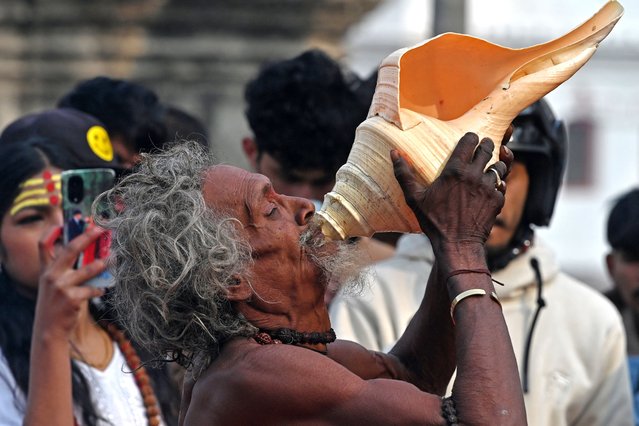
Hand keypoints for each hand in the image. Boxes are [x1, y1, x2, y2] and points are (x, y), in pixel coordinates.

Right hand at [34, 226, 106, 339]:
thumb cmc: (54, 305)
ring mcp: (62, 286)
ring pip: (89, 269)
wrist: (48, 330)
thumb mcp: (52, 285)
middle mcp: (52, 275)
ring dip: (104, 262)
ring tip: (114, 258)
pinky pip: (93, 288)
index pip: (43, 245)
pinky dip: (99, 288)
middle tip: (101, 229)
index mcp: (46, 270)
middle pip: (71, 249)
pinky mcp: (72, 298)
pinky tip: (102, 290)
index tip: (65, 221)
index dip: (52, 231)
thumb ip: (64, 270)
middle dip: (87, 237)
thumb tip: (89, 254)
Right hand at [392, 132, 512, 249]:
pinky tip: (492, 187)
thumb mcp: (415, 198)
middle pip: (487, 149)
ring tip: (490, 165)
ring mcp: (488, 188)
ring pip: (500, 166)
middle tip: (483, 145)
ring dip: (495, 163)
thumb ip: (404, 174)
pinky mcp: (497, 200)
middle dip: (486, 145)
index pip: (469, 141)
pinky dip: (498, 184)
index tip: (470, 138)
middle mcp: (475, 175)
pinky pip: (502, 185)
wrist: (457, 244)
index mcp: (455, 171)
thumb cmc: (434, 221)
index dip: (471, 137)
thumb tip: (393, 153)